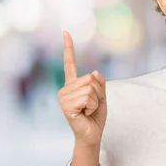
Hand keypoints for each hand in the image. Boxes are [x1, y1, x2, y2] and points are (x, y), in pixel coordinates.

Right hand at [58, 31, 107, 147]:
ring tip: (88, 110)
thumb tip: (96, 72)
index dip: (69, 47)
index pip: (70, 63)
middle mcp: (65, 88)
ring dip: (95, 100)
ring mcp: (64, 97)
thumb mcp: (102, 96)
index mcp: (73, 84)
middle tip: (92, 105)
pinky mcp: (66, 105)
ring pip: (90, 88)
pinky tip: (85, 113)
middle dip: (98, 92)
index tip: (65, 32)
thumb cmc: (95, 116)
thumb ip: (99, 83)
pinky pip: (88, 97)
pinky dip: (92, 106)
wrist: (92, 134)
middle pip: (91, 78)